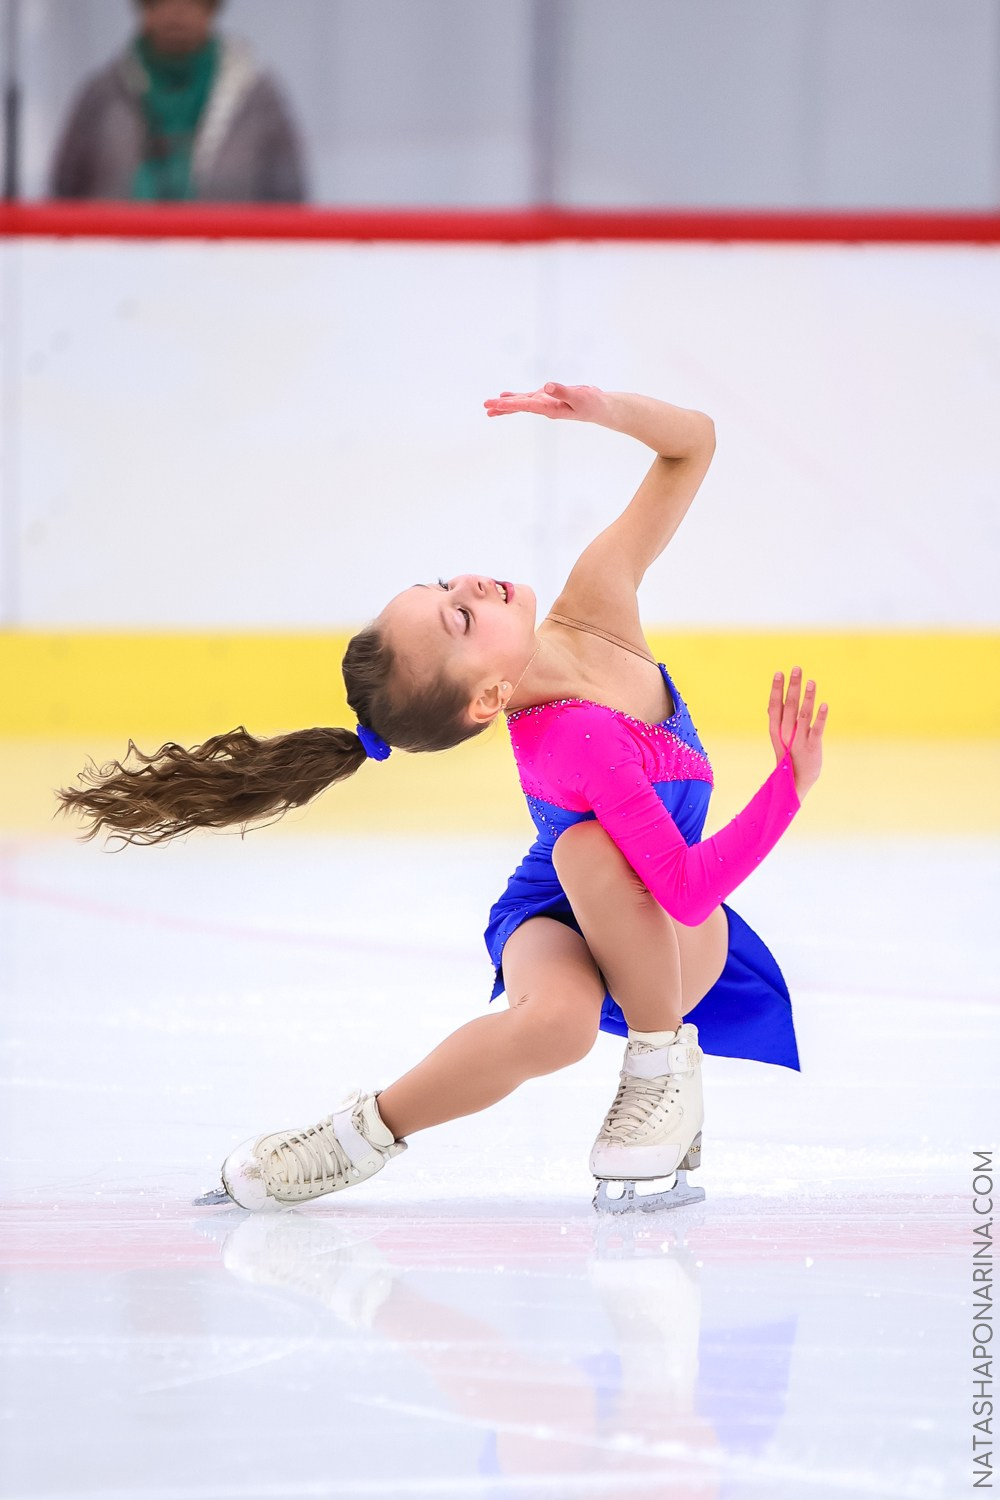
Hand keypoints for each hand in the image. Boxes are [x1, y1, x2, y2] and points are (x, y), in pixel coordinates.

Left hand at [484, 382, 608, 421]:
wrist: (598, 408)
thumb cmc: (591, 403)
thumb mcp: (579, 396)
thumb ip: (563, 391)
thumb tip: (546, 386)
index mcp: (550, 408)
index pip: (527, 406)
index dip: (512, 404)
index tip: (498, 404)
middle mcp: (544, 407)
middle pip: (519, 407)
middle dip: (502, 407)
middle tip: (486, 407)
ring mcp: (544, 403)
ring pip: (521, 403)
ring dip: (505, 404)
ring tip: (489, 406)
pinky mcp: (547, 398)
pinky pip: (527, 398)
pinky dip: (515, 398)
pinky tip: (505, 396)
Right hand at [768, 667, 827, 798]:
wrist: (795, 783)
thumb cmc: (788, 756)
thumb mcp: (779, 738)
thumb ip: (777, 720)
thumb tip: (771, 701)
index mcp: (776, 730)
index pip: (774, 706)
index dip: (776, 689)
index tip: (778, 672)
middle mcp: (785, 734)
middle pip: (788, 706)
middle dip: (792, 686)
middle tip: (796, 668)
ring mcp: (799, 741)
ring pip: (803, 715)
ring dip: (807, 697)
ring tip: (811, 681)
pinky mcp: (812, 748)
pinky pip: (817, 730)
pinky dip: (821, 717)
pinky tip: (825, 704)